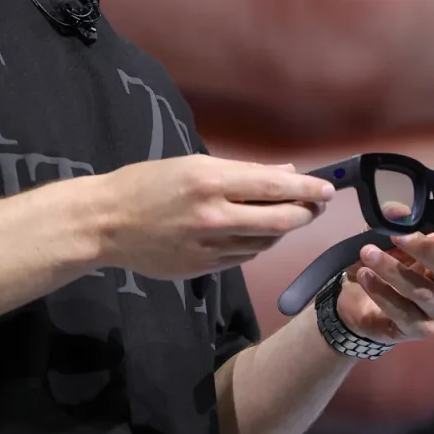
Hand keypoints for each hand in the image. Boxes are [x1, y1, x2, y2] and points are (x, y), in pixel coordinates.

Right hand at [98, 156, 332, 280]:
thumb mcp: (191, 165)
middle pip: (280, 221)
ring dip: (281, 230)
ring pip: (265, 242)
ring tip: (282, 216)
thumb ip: (241, 172)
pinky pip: (244, 257)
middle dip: (304, 213)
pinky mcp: (204, 269)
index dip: (307, 190)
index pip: (275, 188)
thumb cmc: (146, 184)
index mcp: (210, 182)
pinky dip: (256, 244)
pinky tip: (252, 232)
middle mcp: (214, 216)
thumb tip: (284, 175)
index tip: (328, 190)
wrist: (106, 223)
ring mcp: (209, 247)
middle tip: (313, 206)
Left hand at [336, 231, 433, 346]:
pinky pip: (405, 314)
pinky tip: (364, 278)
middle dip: (423, 250)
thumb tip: (396, 210)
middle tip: (396, 235)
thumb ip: (392, 225)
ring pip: (423, 292)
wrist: (357, 303)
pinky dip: (383, 294)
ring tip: (367, 254)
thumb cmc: (380, 266)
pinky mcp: (419, 329)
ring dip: (393, 271)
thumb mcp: (382, 240)